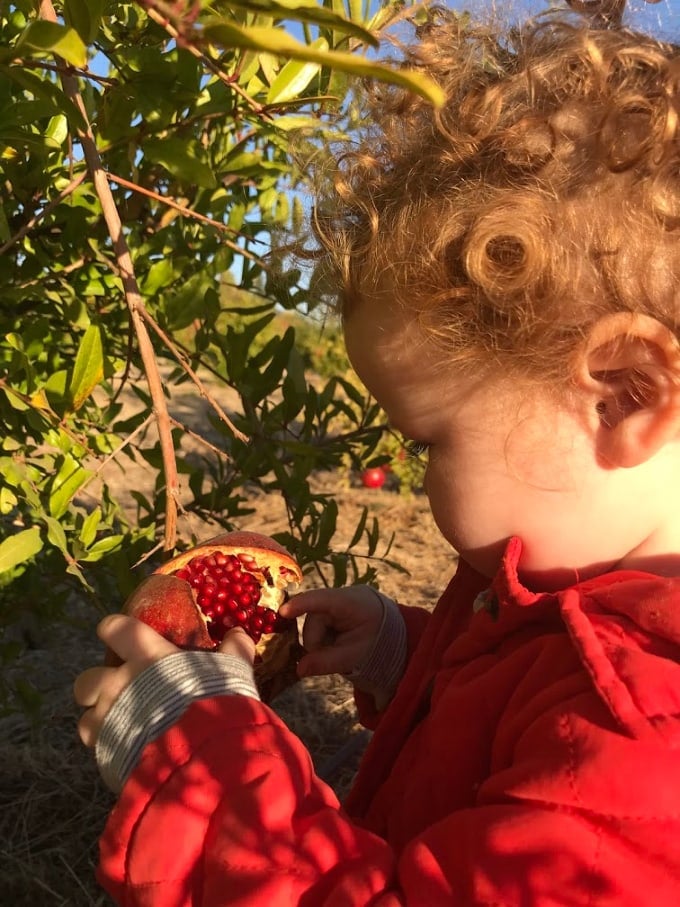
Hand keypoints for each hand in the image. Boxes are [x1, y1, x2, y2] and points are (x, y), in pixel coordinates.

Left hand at [74, 614, 254, 748]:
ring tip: (118, 727)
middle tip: (115, 692)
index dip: (114, 630)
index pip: (115, 628)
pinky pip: (96, 747)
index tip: (119, 635)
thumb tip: (240, 634)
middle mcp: (119, 683)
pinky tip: (125, 752)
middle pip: (86, 679)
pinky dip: (107, 747)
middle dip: (95, 686)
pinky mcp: (106, 752)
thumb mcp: (232, 672)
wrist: (204, 755)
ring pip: (84, 718)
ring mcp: (109, 719)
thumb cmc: (216, 702)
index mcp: (147, 655)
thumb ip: (234, 652)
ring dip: (98, 720)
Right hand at [279, 585, 384, 678]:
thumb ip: (326, 662)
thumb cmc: (378, 644)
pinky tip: (336, 642)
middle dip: (317, 642)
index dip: (300, 605)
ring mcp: (335, 600)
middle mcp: (340, 596)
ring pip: (313, 624)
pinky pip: (317, 623)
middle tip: (336, 656)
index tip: (282, 612)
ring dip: (321, 640)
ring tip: (341, 648)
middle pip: (313, 619)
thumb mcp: (354, 657)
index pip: (321, 599)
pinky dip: (323, 636)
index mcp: (350, 603)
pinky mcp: (331, 606)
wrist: (394, 636)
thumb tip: (298, 669)